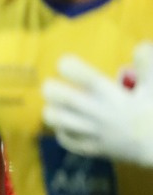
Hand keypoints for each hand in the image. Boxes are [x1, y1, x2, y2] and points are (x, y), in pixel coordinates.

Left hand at [42, 44, 152, 165]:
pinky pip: (67, 141)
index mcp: (113, 95)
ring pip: (57, 121)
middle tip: (52, 85)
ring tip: (58, 106)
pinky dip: (62, 132)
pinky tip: (67, 126)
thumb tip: (140, 45)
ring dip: (52, 110)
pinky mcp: (94, 149)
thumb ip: (147, 64)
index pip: (85, 77)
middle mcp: (99, 113)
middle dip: (51, 88)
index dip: (69, 66)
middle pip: (63, 98)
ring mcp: (94, 133)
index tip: (65, 63)